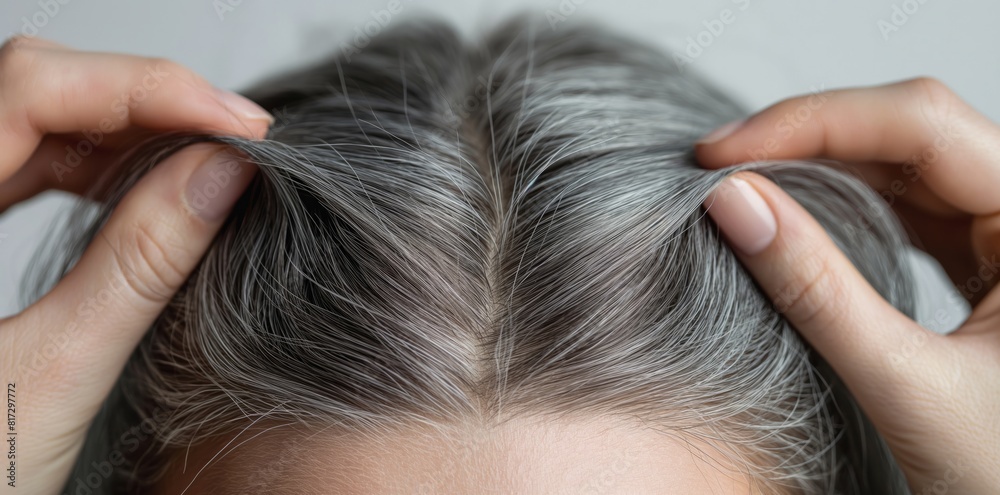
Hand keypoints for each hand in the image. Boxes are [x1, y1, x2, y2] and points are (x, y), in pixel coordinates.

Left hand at [0, 36, 269, 493]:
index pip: (30, 88)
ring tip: (209, 159)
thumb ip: (138, 266)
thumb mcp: (52, 373)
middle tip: (237, 137)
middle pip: (35, 87)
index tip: (236, 126)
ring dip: (129, 130)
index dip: (145, 89)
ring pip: (35, 117)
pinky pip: (28, 160)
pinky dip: (98, 164)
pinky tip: (148, 185)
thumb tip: (221, 178)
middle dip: (146, 100)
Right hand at [696, 77, 999, 493]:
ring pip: (905, 163)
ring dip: (819, 166)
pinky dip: (843, 202)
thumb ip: (817, 291)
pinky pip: (908, 204)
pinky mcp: (983, 258)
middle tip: (716, 166)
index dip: (813, 124)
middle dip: (807, 139)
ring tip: (743, 184)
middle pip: (911, 131)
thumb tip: (734, 205)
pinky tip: (797, 211)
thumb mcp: (909, 385)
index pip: (923, 125)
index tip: (722, 154)